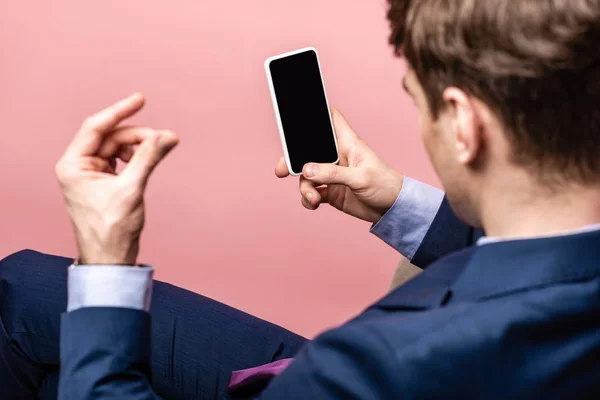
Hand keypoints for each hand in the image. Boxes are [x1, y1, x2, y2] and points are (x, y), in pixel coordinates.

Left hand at [55, 93, 178, 264]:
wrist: (110, 259)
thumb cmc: (111, 230)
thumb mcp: (131, 189)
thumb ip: (148, 158)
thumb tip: (168, 135)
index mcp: (73, 165)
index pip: (96, 127)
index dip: (120, 111)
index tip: (140, 99)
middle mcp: (79, 166)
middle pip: (111, 137)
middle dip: (138, 136)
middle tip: (164, 138)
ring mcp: (91, 174)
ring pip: (118, 147)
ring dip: (139, 147)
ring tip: (159, 151)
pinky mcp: (104, 182)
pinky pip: (122, 160)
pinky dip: (138, 158)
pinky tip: (149, 161)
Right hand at [275, 108, 403, 224]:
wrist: (393, 210)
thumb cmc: (385, 185)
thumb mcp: (360, 177)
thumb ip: (332, 173)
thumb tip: (306, 170)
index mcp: (347, 143)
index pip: (331, 118)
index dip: (316, 111)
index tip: (297, 112)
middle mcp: (337, 156)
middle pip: (308, 150)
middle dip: (292, 159)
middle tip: (281, 170)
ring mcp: (332, 174)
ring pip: (306, 175)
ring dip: (304, 187)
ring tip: (312, 197)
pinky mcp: (331, 191)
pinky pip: (311, 192)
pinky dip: (308, 199)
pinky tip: (313, 203)